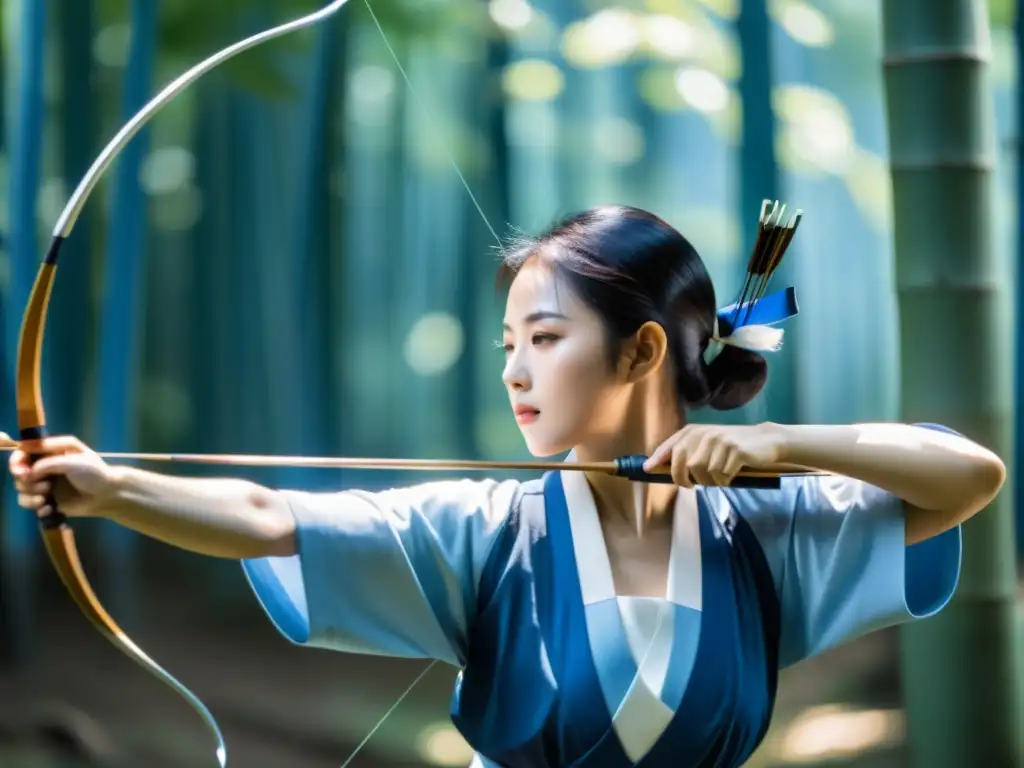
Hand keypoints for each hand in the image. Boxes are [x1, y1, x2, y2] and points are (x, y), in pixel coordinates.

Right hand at [9, 436, 119, 518]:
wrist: (108, 495)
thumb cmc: (94, 473)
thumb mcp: (72, 461)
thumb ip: (48, 463)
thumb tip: (28, 472)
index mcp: (51, 453)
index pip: (24, 452)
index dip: (17, 461)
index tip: (21, 471)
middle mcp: (45, 467)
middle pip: (19, 473)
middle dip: (26, 481)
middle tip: (44, 486)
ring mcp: (46, 485)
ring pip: (22, 490)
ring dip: (30, 496)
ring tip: (46, 498)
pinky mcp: (48, 501)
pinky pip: (31, 505)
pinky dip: (37, 508)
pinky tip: (49, 509)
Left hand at [643, 423, 789, 487]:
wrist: (765, 441)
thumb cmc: (732, 447)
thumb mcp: (708, 444)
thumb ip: (688, 452)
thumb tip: (661, 467)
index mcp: (694, 431)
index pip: (671, 446)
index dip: (657, 458)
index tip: (647, 469)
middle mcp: (704, 434)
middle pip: (683, 464)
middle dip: (683, 479)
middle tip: (690, 486)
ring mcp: (720, 442)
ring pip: (703, 473)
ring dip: (710, 481)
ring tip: (720, 475)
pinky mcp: (735, 451)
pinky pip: (721, 476)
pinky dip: (725, 481)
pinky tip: (732, 474)